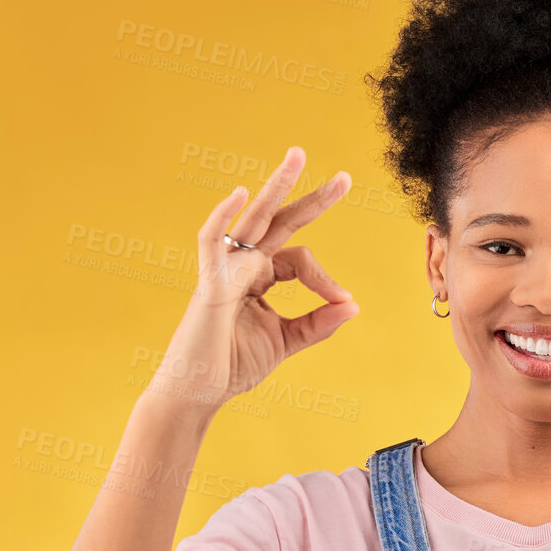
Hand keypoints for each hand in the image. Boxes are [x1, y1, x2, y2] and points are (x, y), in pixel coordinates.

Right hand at [146, 146, 357, 417]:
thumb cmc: (232, 365)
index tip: (343, 301)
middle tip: (345, 177)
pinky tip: (239, 194)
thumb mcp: (286, 341)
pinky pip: (211, 243)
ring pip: (252, 219)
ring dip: (275, 187)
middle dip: (311, 199)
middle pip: (280, 222)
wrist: (197, 393)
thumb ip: (318, 323)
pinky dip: (221, 217)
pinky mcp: (208, 285)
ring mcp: (224, 271)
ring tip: (297, 157)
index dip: (325, 278)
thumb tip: (353, 305)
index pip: (300, 260)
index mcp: (260, 277)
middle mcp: (242, 266)